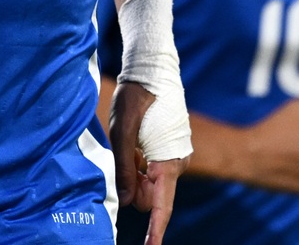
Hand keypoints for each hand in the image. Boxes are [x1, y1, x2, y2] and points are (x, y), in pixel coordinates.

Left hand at [109, 79, 186, 244]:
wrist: (151, 69)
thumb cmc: (136, 96)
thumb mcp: (122, 132)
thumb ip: (123, 168)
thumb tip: (124, 202)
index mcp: (168, 162)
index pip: (162, 205)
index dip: (155, 230)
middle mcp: (175, 164)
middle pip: (149, 196)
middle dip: (132, 188)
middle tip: (122, 155)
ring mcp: (173, 158)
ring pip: (147, 184)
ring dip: (133, 173)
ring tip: (127, 144)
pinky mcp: (167, 151)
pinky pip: (148, 170)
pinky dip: (136, 164)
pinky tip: (132, 142)